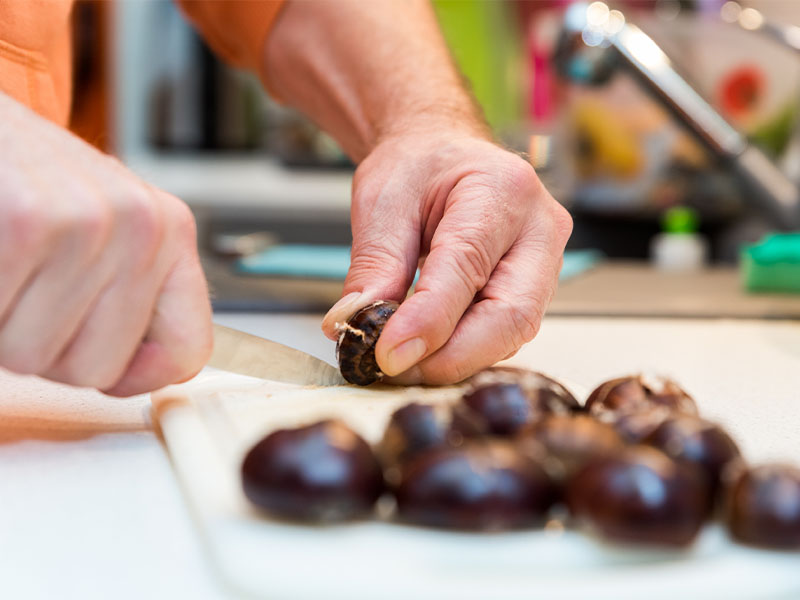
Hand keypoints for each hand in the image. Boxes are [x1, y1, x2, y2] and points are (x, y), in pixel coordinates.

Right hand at [0, 94, 211, 394]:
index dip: (140, 376)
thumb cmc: (29, 181)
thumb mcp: (105, 229)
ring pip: (34, 357)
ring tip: (9, 264)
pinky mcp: (23, 225)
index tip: (110, 364)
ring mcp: (85, 225)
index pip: (188, 352)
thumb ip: (131, 294)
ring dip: (6, 325)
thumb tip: (143, 372)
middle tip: (30, 286)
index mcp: (170, 231)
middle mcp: (141, 226)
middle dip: (49, 346)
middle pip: (96, 369)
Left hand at [322, 131, 571, 383]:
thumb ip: (375, 266)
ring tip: (402, 359)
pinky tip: (426, 350)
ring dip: (455, 358)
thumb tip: (355, 325)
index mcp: (502, 190)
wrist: (444, 155)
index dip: (428, 320)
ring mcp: (546, 263)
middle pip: (511, 315)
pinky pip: (504, 334)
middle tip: (395, 368)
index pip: (467, 267)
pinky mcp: (534, 291)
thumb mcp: (382, 203)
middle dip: (451, 356)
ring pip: (512, 333)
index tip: (387, 353)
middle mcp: (540, 229)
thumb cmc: (419, 167)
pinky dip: (463, 350)